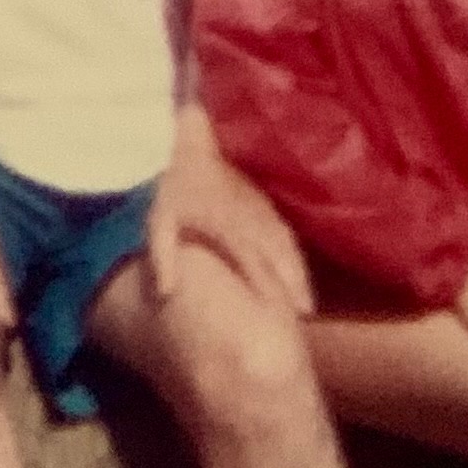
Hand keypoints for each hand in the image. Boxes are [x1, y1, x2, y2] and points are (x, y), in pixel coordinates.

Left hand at [145, 143, 310, 314]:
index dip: (265, 282)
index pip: (250, 256)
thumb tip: (166, 292)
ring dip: (298, 274)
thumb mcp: (161, 220)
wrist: (196, 152)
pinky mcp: (268, 208)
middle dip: (292, 284)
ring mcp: (263, 212)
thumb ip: (163, 255)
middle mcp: (250, 218)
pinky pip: (287, 236)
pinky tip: (300, 279)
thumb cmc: (178, 190)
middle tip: (303, 315)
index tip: (276, 310)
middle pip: (277, 254)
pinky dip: (296, 259)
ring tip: (306, 307)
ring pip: (287, 246)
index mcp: (225, 223)